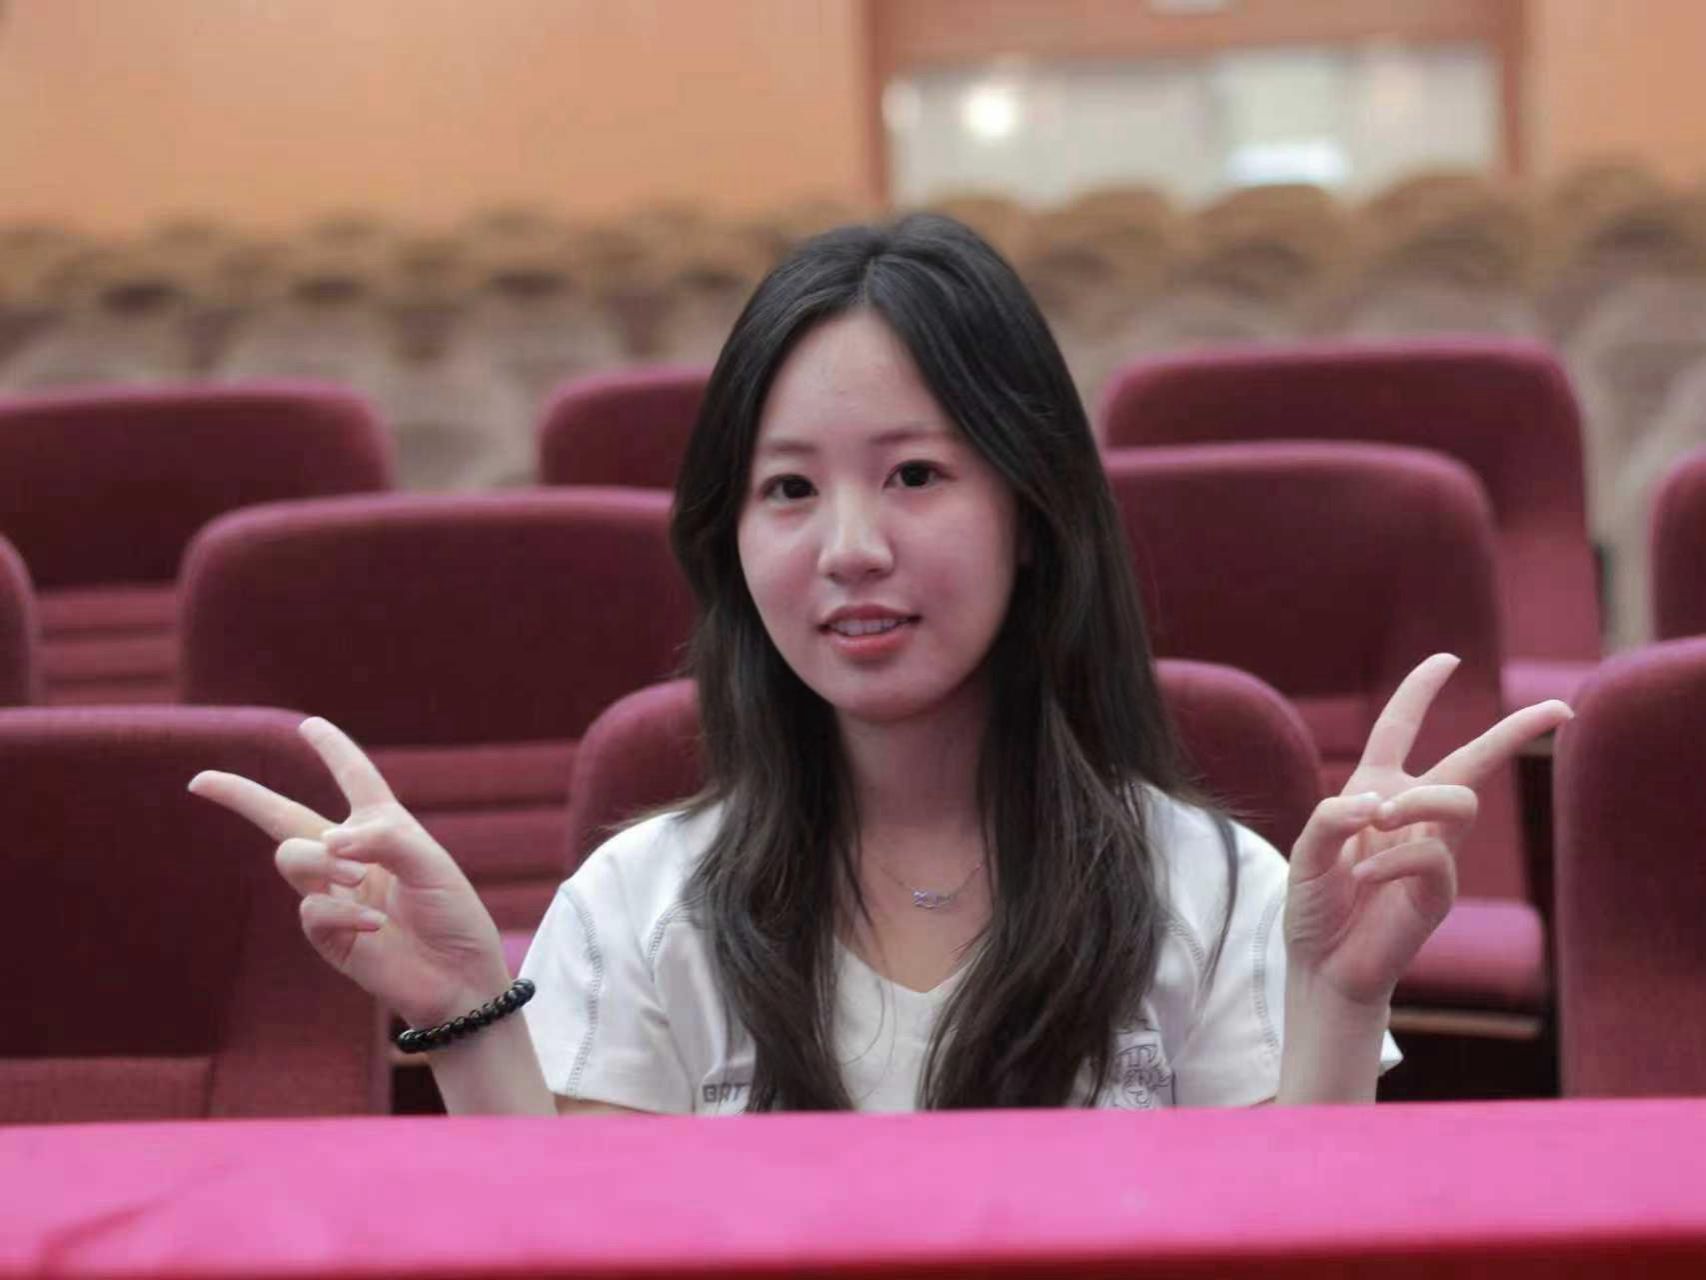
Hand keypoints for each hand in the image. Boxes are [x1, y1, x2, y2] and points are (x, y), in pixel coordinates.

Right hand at [189, 717, 510, 1027]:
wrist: (458, 977)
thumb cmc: (454, 914)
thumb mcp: (431, 864)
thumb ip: (384, 839)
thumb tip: (330, 841)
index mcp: (383, 828)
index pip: (354, 778)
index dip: (333, 750)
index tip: (310, 725)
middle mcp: (352, 856)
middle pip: (284, 816)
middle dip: (241, 795)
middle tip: (201, 781)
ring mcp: (334, 894)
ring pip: (292, 856)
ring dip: (321, 861)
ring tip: (358, 877)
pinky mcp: (327, 933)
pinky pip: (311, 909)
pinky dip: (342, 912)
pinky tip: (376, 926)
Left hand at [1284, 653, 1571, 1008]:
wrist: (1323, 965)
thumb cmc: (1315, 905)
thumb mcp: (1307, 852)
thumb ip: (1332, 819)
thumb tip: (1380, 803)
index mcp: (1375, 791)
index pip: (1400, 730)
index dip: (1419, 692)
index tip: (1447, 659)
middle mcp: (1409, 814)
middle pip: (1471, 761)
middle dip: (1515, 731)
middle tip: (1558, 709)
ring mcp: (1432, 851)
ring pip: (1459, 799)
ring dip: (1421, 799)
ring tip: (1381, 819)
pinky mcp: (1439, 891)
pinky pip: (1431, 856)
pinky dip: (1391, 861)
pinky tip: (1363, 880)